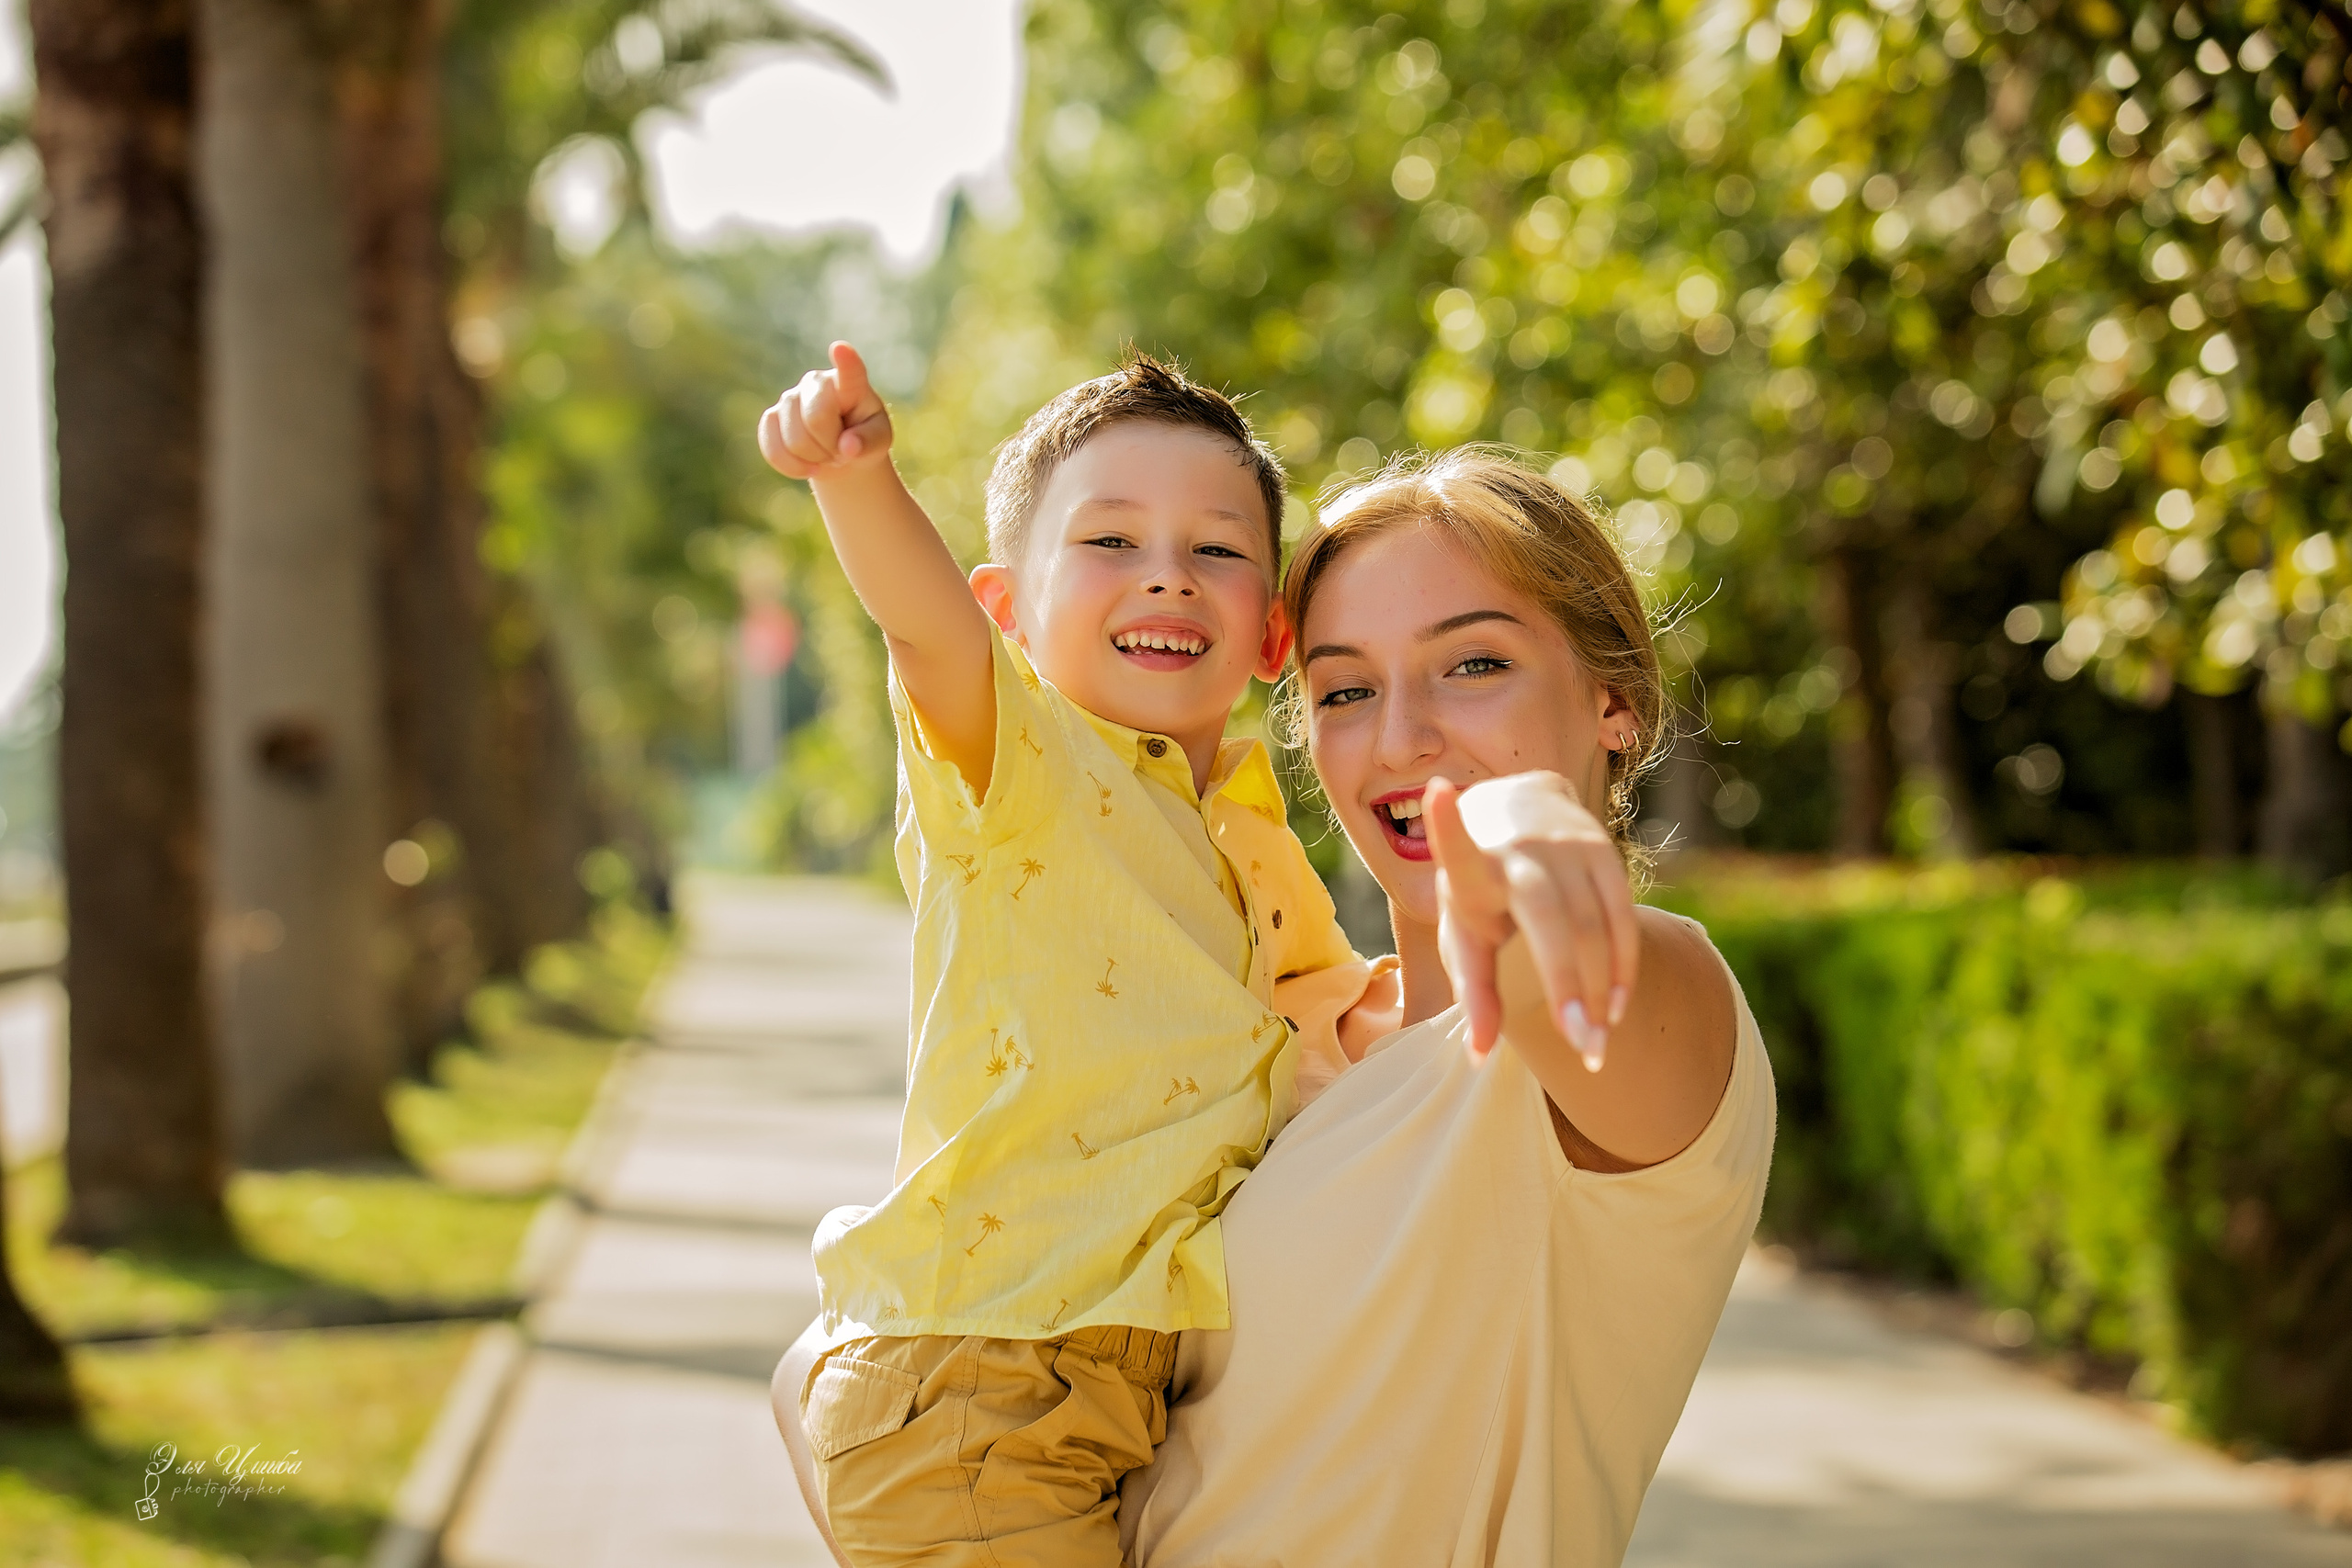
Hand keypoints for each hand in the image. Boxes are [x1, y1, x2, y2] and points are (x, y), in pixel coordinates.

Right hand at [758, 341, 893, 479]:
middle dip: (831, 447)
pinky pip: (773, 449)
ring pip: (794, 440)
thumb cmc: (863, 438)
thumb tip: (848, 447)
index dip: (845, 361)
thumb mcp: (878, 442)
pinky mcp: (770, 418)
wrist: (838, 450)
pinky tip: (808, 467)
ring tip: (827, 456)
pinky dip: (793, 467)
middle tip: (842, 452)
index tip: (840, 348)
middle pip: (816, 419)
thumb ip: (869, 442)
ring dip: (814, 459)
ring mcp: (789, 397)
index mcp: (850, 384)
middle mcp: (816, 382)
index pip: (849, 371)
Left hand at [1424, 772, 1639, 1070]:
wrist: (1518, 810)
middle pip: (1550, 917)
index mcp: (1471, 866)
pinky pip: (1623, 914)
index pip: (1457, 848)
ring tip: (1598, 1043)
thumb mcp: (1465, 933)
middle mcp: (1519, 848)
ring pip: (1595, 923)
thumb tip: (1479, 1056)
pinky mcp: (1602, 848)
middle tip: (1583, 1048)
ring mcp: (1565, 844)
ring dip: (1603, 988)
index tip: (1436, 793)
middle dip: (1569, 984)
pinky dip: (1623, 964)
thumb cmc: (1481, 892)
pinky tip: (1615, 1005)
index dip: (1446, 827)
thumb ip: (1473, 991)